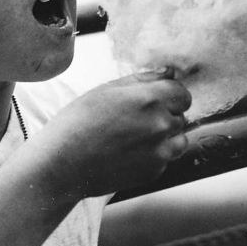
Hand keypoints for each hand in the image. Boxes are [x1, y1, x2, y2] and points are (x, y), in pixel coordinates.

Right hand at [27, 67, 191, 198]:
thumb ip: (143, 80)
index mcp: (149, 99)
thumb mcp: (106, 90)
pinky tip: (129, 153)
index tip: (158, 100)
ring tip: (136, 138)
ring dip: (166, 137)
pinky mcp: (154, 172)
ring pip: (179, 140)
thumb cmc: (78, 123)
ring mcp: (160, 152)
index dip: (170, 95)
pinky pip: (165, 159)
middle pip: (181, 116)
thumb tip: (168, 73)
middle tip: (137, 120)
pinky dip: (154, 156)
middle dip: (166, 115)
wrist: (63, 164)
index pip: (183, 94)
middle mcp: (160, 125)